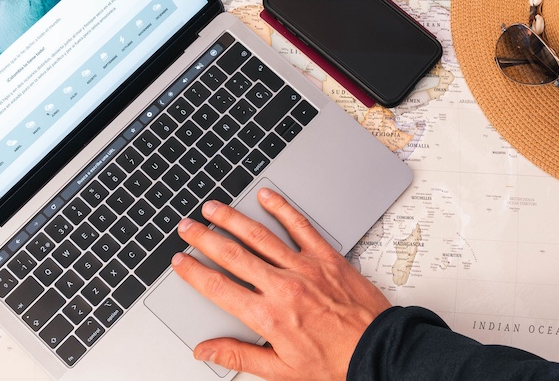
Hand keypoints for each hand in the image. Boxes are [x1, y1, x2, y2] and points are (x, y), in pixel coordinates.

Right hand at [171, 188, 391, 379]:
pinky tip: (266, 196)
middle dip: (205, 238)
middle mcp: (283, 287)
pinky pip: (300, 226)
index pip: (219, 288)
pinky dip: (282, 208)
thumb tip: (206, 351)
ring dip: (233, 219)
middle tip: (187, 226)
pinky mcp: (327, 257)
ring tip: (213, 208)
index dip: (194, 273)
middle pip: (233, 256)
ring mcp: (305, 268)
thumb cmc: (334, 364)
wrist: (379, 352)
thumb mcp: (282, 371)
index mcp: (268, 317)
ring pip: (260, 236)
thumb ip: (240, 357)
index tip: (179, 261)